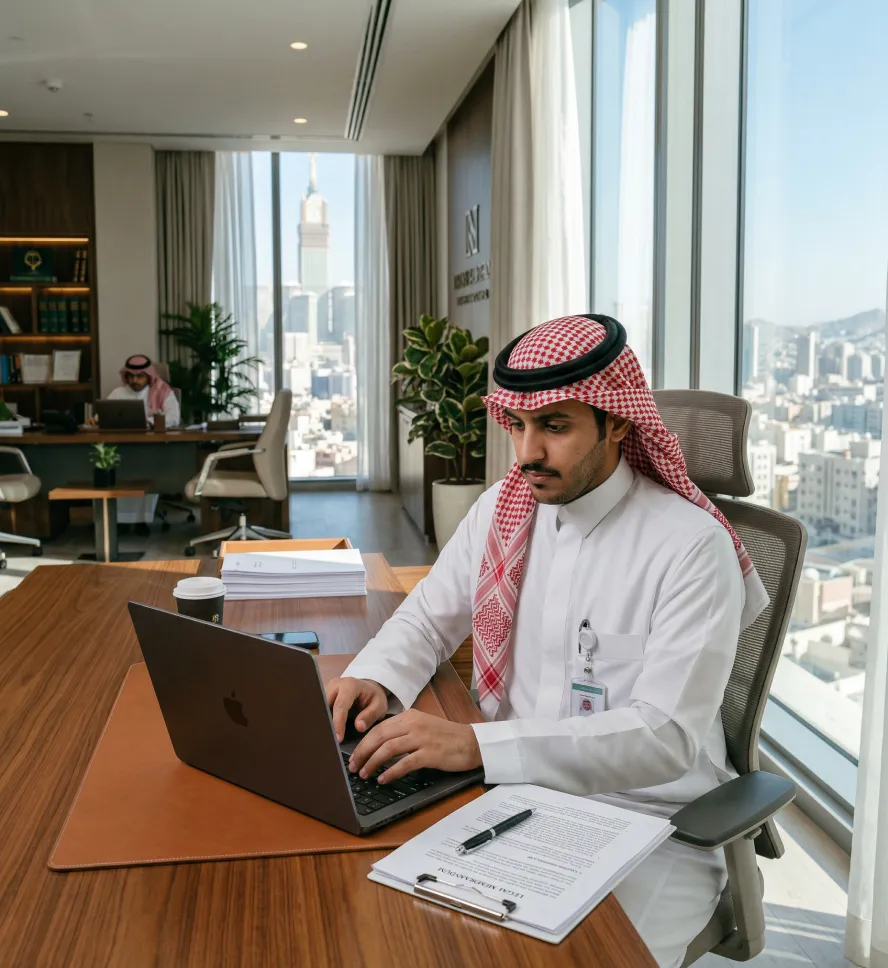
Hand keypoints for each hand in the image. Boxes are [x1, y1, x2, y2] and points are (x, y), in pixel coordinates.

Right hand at [325, 676, 387, 742]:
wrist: (369, 688)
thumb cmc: (374, 697)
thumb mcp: (380, 706)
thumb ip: (370, 716)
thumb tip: (359, 727)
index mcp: (350, 685)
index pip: (340, 706)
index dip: (337, 723)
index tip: (338, 738)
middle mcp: (336, 684)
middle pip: (325, 705)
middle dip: (326, 723)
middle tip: (329, 740)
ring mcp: (328, 687)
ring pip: (319, 706)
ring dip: (322, 721)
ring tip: (326, 737)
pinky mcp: (323, 693)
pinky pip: (320, 707)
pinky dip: (322, 719)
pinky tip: (325, 730)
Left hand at [348, 709, 481, 783]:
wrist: (471, 742)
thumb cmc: (446, 737)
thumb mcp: (422, 726)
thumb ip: (403, 731)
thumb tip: (379, 745)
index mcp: (409, 716)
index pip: (379, 728)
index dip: (363, 742)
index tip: (355, 755)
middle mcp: (413, 724)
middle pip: (379, 736)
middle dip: (363, 753)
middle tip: (354, 766)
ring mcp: (422, 738)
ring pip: (388, 748)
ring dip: (373, 762)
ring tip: (365, 774)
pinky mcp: (430, 753)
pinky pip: (405, 763)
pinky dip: (391, 772)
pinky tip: (383, 779)